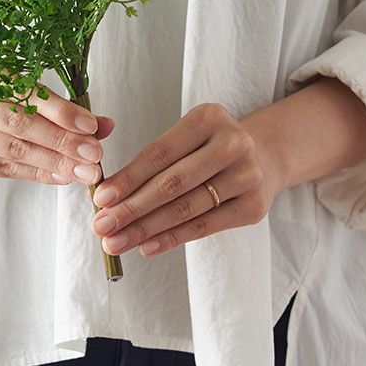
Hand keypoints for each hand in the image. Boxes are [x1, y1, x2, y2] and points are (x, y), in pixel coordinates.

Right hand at [0, 82, 115, 184]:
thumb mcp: (19, 87)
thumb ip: (59, 105)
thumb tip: (106, 125)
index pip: (24, 93)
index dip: (60, 111)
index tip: (92, 126)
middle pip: (18, 124)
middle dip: (61, 142)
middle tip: (94, 155)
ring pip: (12, 150)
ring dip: (54, 162)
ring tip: (84, 170)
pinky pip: (4, 170)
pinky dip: (36, 173)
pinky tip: (60, 175)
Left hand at [89, 102, 285, 256]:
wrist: (265, 156)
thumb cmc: (207, 147)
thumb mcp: (185, 137)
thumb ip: (151, 162)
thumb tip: (104, 194)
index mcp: (208, 118)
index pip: (160, 153)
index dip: (128, 177)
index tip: (100, 198)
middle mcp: (232, 144)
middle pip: (172, 183)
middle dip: (131, 208)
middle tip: (101, 226)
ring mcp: (247, 176)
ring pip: (186, 208)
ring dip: (146, 229)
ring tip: (116, 241)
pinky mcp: (254, 207)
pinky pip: (205, 226)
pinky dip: (172, 238)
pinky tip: (146, 247)